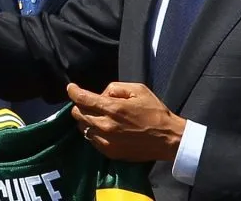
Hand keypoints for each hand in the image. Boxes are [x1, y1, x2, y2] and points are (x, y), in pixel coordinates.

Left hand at [68, 82, 186, 162]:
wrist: (168, 139)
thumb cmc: (155, 112)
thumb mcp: (138, 90)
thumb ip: (115, 88)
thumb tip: (101, 94)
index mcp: (113, 109)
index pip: (82, 99)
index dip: (73, 91)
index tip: (71, 88)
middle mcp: (106, 126)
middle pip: (78, 113)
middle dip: (80, 105)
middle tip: (90, 102)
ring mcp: (106, 141)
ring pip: (82, 127)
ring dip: (85, 119)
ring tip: (98, 115)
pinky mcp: (110, 152)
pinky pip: (91, 139)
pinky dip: (92, 131)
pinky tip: (103, 127)